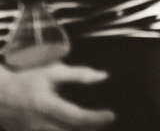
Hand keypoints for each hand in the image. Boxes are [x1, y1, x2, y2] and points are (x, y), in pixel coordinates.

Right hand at [0, 63, 114, 130]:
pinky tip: (75, 127)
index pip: (75, 116)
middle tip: (105, 121)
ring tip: (92, 125)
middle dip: (91, 129)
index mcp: (45, 105)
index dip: (95, 118)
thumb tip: (103, 77)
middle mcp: (39, 124)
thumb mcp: (52, 72)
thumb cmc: (28, 80)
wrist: (0, 95)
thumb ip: (78, 74)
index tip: (111, 115)